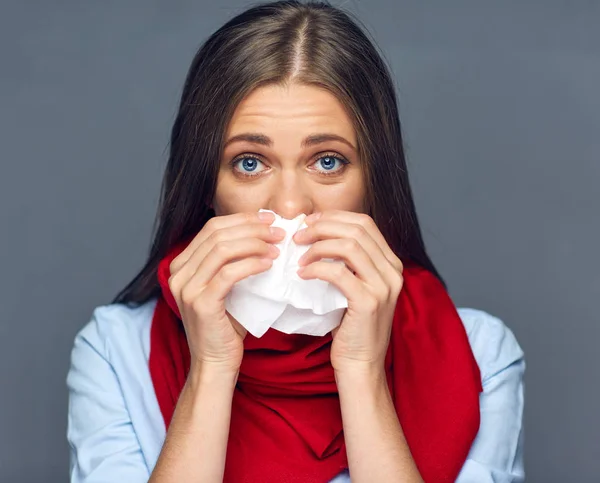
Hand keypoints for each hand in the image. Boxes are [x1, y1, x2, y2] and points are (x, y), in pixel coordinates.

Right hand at [168, 211, 284, 373]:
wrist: (215, 362)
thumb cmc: (226, 325)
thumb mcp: (225, 287)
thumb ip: (233, 261)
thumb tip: (263, 233)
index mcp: (181, 265)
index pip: (212, 228)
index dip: (242, 219)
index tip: (268, 219)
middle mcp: (178, 273)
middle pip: (217, 234)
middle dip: (252, 228)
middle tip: (278, 232)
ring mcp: (186, 288)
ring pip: (222, 250)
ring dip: (254, 244)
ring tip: (277, 247)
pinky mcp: (201, 303)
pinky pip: (229, 273)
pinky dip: (252, 264)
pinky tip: (268, 264)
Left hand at [293, 210, 403, 373]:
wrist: (360, 365)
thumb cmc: (352, 327)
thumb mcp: (355, 288)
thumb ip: (347, 263)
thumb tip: (316, 234)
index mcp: (391, 263)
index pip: (365, 223)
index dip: (334, 217)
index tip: (310, 222)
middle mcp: (393, 271)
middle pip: (357, 229)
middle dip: (323, 226)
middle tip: (298, 235)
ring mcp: (384, 286)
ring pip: (349, 246)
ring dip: (318, 245)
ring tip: (298, 255)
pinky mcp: (369, 302)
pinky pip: (338, 273)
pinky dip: (316, 268)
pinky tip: (302, 274)